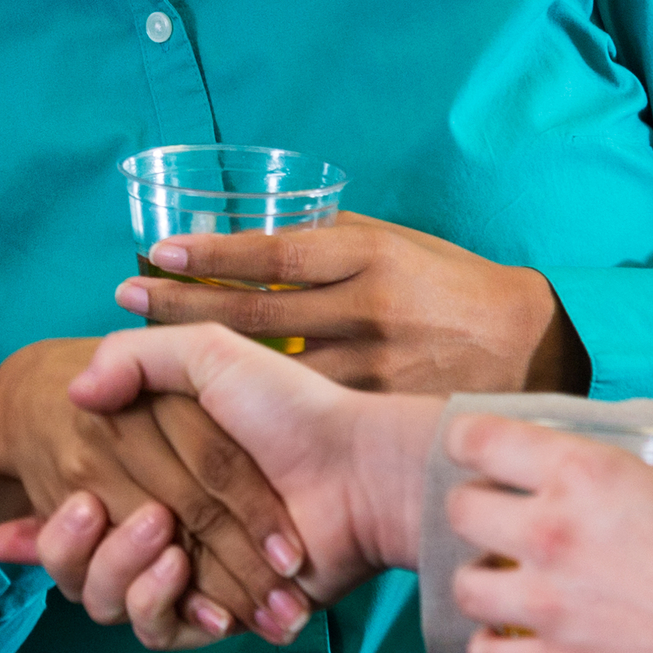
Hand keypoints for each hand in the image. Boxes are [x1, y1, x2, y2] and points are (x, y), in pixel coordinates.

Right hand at [0, 325, 439, 598]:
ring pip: (107, 603)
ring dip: (113, 571)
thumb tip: (74, 393)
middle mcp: (161, 532)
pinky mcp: (221, 611)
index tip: (0, 529)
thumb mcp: (206, 356)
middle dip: (65, 546)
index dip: (39, 522)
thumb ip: (135, 359)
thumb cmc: (286, 405)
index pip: (72, 515)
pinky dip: (160, 605)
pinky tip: (179, 571)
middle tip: (84, 507)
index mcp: (150, 481)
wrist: (355, 466)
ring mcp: (190, 576)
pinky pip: (161, 630)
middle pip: (77, 567)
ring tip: (157, 532)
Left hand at [118, 212, 582, 396]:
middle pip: (254, 310)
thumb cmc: (453, 288)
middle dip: (180, 302)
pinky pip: (300, 406)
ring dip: (201, 354)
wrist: (528, 349)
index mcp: (368, 256)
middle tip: (124, 294)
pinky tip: (204, 402)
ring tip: (143, 344)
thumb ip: (330, 244)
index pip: (273, 254)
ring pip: (266, 363)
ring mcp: (368, 366)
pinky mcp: (374, 410)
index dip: (210, 254)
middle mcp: (364, 310)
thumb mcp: (396, 245)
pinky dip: (248, 403)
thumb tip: (253, 242)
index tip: (158, 251)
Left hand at [443, 413, 652, 652]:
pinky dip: (490, 651)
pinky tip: (508, 642)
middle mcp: (551, 531)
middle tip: (498, 521)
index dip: (470, 441)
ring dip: (479, 581)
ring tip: (502, 584)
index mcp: (585, 473)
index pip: (482, 439)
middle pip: (460, 511)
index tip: (474, 448)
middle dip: (474, 512)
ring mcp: (546, 602)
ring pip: (463, 586)